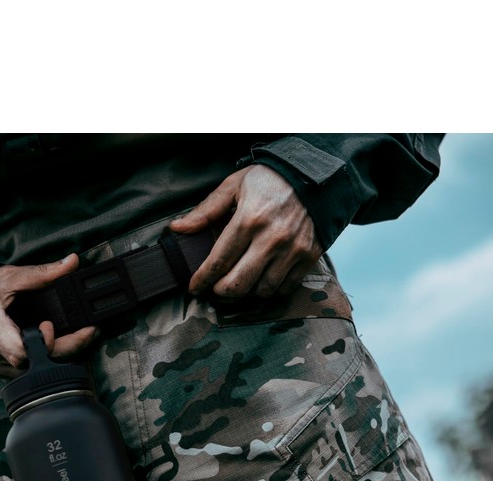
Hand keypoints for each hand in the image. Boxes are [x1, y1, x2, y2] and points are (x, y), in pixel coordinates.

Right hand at [0, 253, 98, 377]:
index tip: (49, 325)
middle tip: (87, 333)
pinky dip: (39, 362)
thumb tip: (72, 262)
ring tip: (73, 338)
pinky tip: (51, 346)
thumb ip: (42, 273)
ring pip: (30, 371)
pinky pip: (21, 372)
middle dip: (64, 349)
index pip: (20, 351)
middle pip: (33, 363)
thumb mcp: (8, 277)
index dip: (42, 343)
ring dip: (54, 357)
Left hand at [169, 164, 321, 299]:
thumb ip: (205, 210)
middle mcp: (271, 238)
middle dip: (220, 292)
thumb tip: (177, 228)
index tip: (194, 288)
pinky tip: (261, 282)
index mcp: (249, 219)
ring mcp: (292, 250)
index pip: (219, 261)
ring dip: (246, 294)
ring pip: (262, 291)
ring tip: (237, 285)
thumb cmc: (270, 179)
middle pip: (238, 284)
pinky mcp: (309, 256)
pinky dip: (271, 291)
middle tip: (214, 289)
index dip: (202, 280)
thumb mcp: (234, 185)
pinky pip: (286, 288)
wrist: (315, 175)